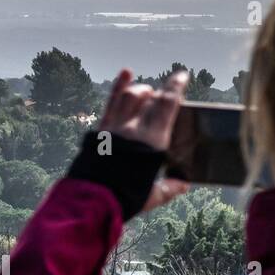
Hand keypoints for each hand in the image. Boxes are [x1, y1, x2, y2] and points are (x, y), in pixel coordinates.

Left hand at [97, 68, 191, 211]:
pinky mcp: (100, 130)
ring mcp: (116, 127)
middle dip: (160, 92)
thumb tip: (184, 185)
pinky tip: (126, 73)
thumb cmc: (124, 199)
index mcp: (153, 142)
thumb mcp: (151, 197)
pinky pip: (111, 103)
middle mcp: (135, 129)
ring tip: (147, 92)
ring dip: (141, 90)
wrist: (91, 201)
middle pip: (151, 99)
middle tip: (165, 93)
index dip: (176, 87)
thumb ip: (169, 188)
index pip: (168, 105)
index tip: (182, 76)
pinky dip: (119, 87)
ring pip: (131, 97)